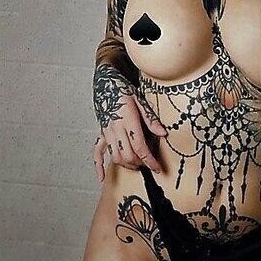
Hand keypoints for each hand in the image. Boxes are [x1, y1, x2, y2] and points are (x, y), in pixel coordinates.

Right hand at [91, 64, 164, 181]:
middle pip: (127, 155)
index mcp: (127, 119)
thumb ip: (151, 119)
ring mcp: (106, 132)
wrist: (106, 82)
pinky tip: (101, 177)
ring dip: (127, 165)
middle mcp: (115, 127)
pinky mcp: (100, 133)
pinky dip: (98, 166)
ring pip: (115, 156)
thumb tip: (163, 133)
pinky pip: (96, 152)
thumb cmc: (123, 89)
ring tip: (137, 165)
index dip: (149, 159)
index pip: (139, 146)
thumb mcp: (141, 100)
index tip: (156, 167)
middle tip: (149, 164)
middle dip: (140, 164)